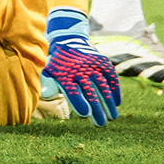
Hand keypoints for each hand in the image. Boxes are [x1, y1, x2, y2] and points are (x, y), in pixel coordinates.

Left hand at [40, 8, 120, 127]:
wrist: (67, 40)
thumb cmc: (56, 64)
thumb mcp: (48, 73)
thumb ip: (48, 84)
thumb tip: (45, 95)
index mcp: (64, 73)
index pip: (72, 90)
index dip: (78, 101)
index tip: (85, 114)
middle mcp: (79, 68)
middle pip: (90, 91)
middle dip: (97, 108)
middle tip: (101, 124)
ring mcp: (92, 64)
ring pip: (102, 85)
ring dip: (109, 101)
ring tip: (113, 117)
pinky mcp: (102, 61)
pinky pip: (111, 76)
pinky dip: (115, 88)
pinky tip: (118, 102)